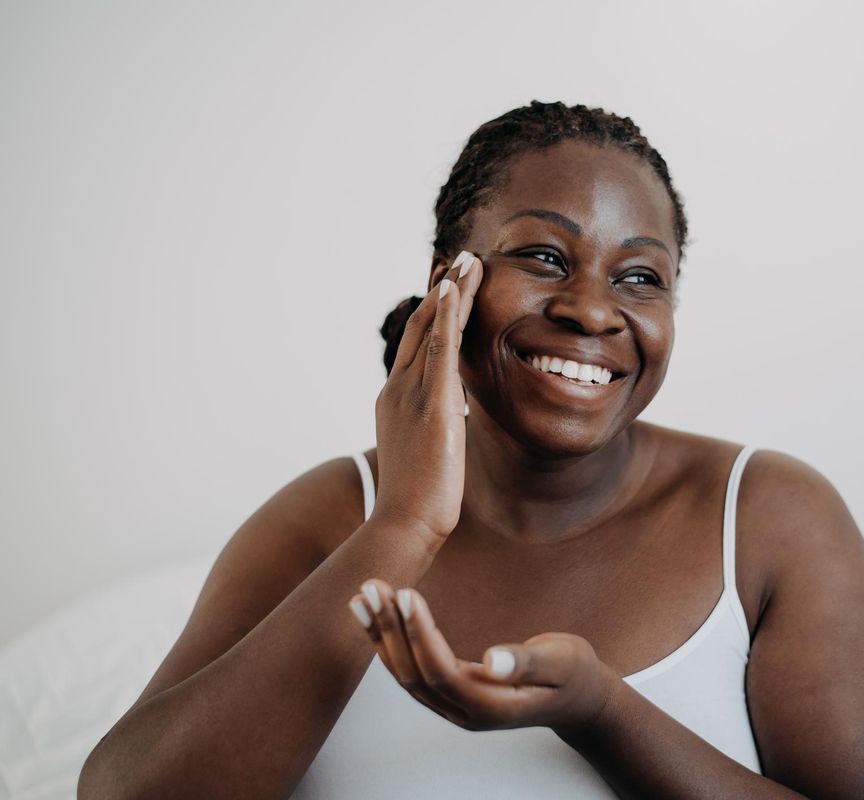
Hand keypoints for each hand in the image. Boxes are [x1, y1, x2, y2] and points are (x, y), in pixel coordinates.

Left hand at [348, 579, 618, 733]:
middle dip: (390, 629)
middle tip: (372, 586)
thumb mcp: (562, 662)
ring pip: (405, 674)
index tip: (406, 594)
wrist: (578, 699)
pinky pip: (410, 670)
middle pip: (414, 674)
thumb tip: (494, 660)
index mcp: (491, 707)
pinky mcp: (449, 693)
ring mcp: (454, 707)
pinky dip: (389, 642)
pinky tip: (374, 615)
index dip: (420, 634)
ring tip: (363, 595)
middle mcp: (464, 712)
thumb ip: (528, 662)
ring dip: (382, 634)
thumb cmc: (573, 675)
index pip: (442, 672)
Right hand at [372, 251, 482, 543]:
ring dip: (451, 293)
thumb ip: (433, 430)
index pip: (417, 347)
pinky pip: (439, 351)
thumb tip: (448, 424)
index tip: (449, 289)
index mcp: (394, 401)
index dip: (433, 315)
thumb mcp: (423, 455)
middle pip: (422, 328)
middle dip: (442, 292)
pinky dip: (446, 318)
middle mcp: (398, 390)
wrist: (403, 524)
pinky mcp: (432, 405)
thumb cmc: (415, 501)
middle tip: (460, 261)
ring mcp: (412, 395)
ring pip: (432, 330)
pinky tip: (455, 291)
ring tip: (469, 262)